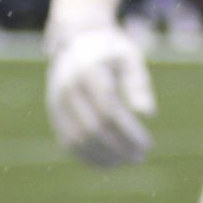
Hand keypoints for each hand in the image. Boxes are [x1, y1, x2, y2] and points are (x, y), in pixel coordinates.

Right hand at [42, 0, 153, 165]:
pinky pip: (67, 143)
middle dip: (118, 147)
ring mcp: (56, 102)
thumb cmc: (110, 50)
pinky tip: (108, 162)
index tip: (147, 144)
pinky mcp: (54, 114)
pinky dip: (88, 157)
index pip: (109, 111)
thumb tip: (148, 114)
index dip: (128, 132)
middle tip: (140, 157)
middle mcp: (67, 88)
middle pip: (93, 128)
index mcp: (88, 71)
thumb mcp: (129, 58)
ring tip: (125, 161)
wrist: (76, 40)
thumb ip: (139, 83)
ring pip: (77, 140)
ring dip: (103, 156)